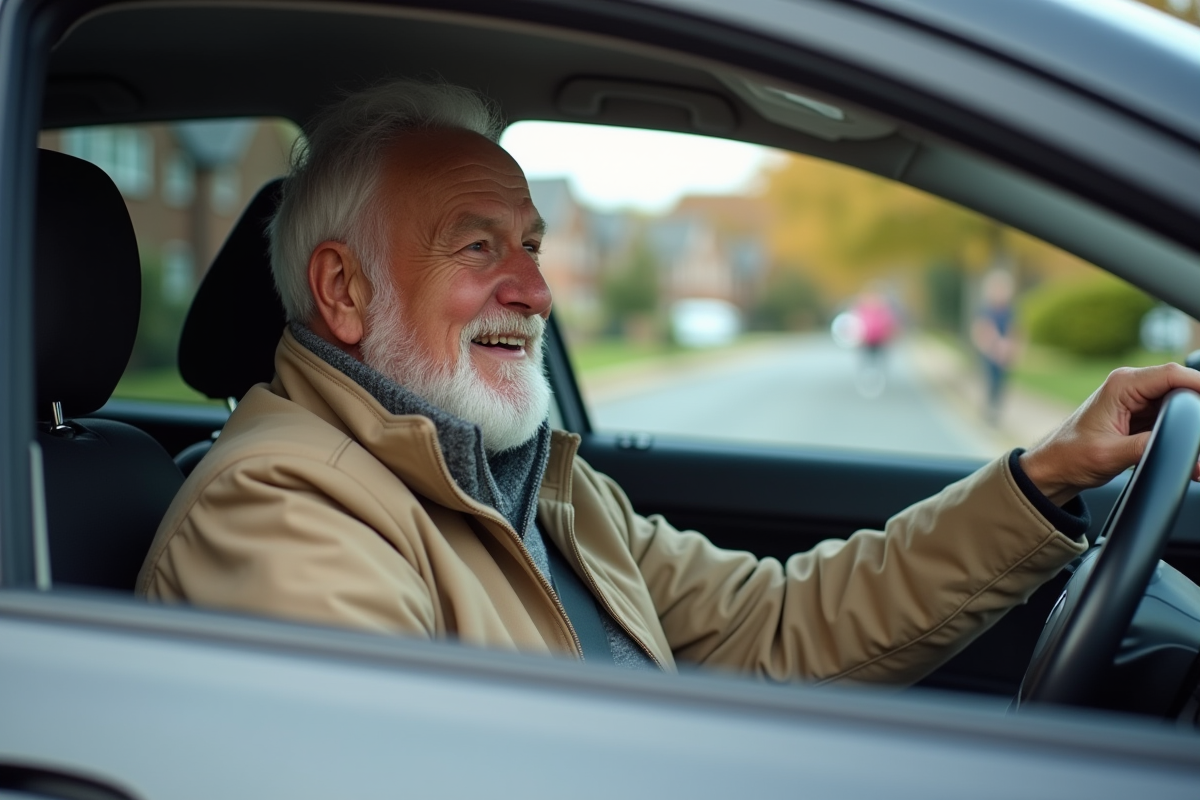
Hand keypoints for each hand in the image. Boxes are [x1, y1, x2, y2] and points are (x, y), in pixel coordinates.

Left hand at [1020, 363, 1199, 505]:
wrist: (1054, 467)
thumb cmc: (1071, 456)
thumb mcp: (1111, 454)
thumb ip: (1147, 446)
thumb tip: (1178, 446)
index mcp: (1121, 385)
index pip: (1173, 374)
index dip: (1199, 385)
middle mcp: (1131, 386)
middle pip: (1182, 388)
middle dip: (1196, 412)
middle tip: (1199, 446)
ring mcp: (1137, 400)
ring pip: (1180, 405)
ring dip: (1191, 426)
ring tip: (1196, 456)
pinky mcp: (1141, 415)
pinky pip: (1172, 418)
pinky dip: (1182, 433)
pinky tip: (1189, 455)